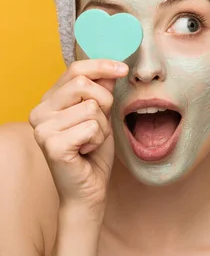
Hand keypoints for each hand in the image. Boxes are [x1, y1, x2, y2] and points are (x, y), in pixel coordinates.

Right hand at [29, 59, 127, 218]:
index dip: (101, 65)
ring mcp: (42, 129)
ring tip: (90, 141)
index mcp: (49, 100)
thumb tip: (112, 67)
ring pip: (91, 107)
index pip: (75, 70)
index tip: (123, 69)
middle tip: (99, 125)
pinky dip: (98, 139)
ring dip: (102, 126)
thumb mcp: (101, 113)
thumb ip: (102, 89)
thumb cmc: (93, 151)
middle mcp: (39, 111)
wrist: (88, 189)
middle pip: (83, 85)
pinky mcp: (51, 145)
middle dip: (104, 103)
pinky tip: (86, 151)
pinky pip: (91, 127)